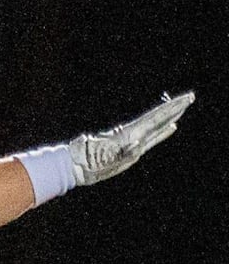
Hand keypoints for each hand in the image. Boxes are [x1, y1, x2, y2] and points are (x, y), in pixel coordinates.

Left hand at [69, 91, 194, 185]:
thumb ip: (116, 152)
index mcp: (127, 135)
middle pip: (157, 118)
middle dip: (174, 108)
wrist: (74, 166)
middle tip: (190, 97)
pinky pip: (151, 137)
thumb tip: (125, 143)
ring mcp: (131, 141)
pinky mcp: (129, 148)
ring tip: (183, 108)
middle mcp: (132, 135)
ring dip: (169, 117)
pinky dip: (162, 131)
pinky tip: (169, 127)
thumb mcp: (99, 157)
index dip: (170, 108)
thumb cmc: (85, 162)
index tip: (185, 99)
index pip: (154, 118)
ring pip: (155, 126)